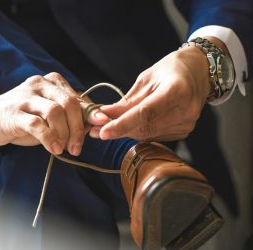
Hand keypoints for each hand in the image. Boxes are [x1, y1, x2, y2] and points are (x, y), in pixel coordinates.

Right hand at [0, 72, 108, 154]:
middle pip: (69, 103)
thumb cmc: (23, 117)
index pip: (77, 98)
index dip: (91, 115)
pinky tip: (53, 148)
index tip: (101, 128)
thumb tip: (94, 124)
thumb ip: (69, 116)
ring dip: (64, 133)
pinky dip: (48, 137)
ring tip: (63, 148)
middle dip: (78, 127)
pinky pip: (36, 124)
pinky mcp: (14, 112)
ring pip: (55, 111)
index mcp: (51, 83)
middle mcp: (40, 85)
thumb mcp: (49, 115)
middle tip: (77, 146)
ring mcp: (26, 97)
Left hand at [94, 45, 211, 141]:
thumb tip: (105, 114)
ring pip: (147, 134)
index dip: (122, 124)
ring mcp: (186, 123)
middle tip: (95, 130)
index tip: (103, 132)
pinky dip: (139, 131)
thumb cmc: (171, 70)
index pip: (145, 113)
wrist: (198, 73)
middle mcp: (185, 110)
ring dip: (126, 132)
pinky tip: (130, 125)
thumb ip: (127, 100)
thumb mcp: (146, 78)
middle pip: (145, 127)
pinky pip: (154, 135)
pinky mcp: (184, 131)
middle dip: (118, 129)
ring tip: (108, 127)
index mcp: (177, 90)